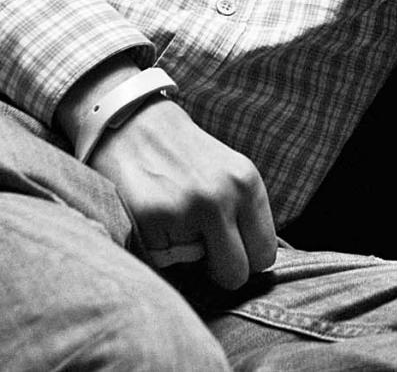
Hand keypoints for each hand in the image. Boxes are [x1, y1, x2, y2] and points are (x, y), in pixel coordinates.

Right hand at [87, 97, 277, 288]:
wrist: (132, 123)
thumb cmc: (183, 156)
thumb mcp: (229, 173)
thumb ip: (245, 215)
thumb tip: (253, 266)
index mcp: (246, 183)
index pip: (264, 254)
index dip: (246, 259)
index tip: (229, 249)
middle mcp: (220, 196)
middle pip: (236, 275)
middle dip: (218, 270)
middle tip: (201, 246)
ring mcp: (184, 209)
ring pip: (195, 273)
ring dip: (184, 257)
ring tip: (172, 221)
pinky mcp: (149, 221)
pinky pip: (161, 262)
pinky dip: (156, 248)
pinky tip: (151, 218)